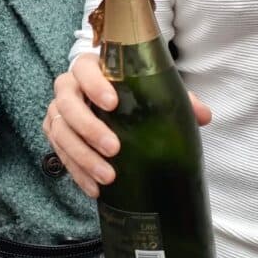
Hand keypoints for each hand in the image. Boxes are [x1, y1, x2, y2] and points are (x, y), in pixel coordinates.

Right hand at [44, 53, 211, 197]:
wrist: (108, 102)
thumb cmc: (131, 92)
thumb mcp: (153, 90)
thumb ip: (178, 99)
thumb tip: (203, 116)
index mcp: (90, 67)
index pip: (84, 68)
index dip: (94, 84)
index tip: (112, 103)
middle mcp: (68, 86)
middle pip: (67, 103)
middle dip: (88, 128)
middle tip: (114, 149)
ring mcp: (58, 110)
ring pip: (60, 131)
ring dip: (82, 156)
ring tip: (108, 177)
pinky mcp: (54, 132)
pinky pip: (59, 153)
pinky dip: (77, 172)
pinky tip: (95, 189)